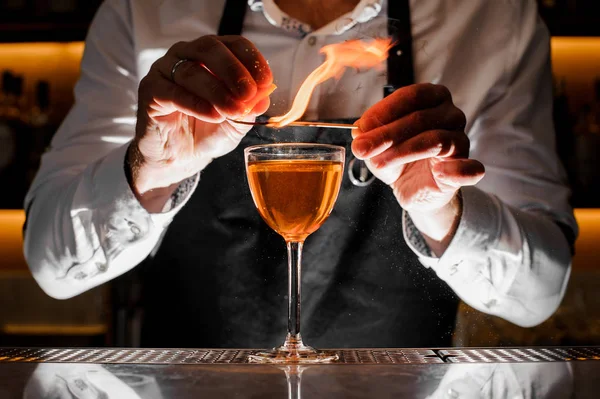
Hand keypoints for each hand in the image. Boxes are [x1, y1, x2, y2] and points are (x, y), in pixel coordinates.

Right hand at [130, 35, 273, 210]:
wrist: (178, 157)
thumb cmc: (207, 132)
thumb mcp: (237, 121)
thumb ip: (250, 107)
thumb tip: (265, 96)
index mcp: (212, 55)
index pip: (234, 44)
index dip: (252, 60)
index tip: (266, 81)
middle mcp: (187, 55)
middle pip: (210, 49)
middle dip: (234, 71)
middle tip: (248, 93)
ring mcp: (166, 70)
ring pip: (192, 71)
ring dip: (217, 92)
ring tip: (234, 111)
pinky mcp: (151, 90)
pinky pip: (173, 92)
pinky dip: (196, 104)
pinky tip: (213, 116)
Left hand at [351, 84, 484, 252]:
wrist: (412, 187)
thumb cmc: (398, 157)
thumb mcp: (377, 144)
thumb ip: (369, 135)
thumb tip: (360, 132)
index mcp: (432, 98)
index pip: (411, 95)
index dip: (385, 111)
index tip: (361, 128)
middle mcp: (451, 115)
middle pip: (420, 118)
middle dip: (386, 135)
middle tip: (361, 149)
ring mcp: (461, 141)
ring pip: (436, 139)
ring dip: (402, 152)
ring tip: (378, 164)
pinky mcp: (466, 169)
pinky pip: (469, 168)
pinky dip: (455, 170)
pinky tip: (439, 172)